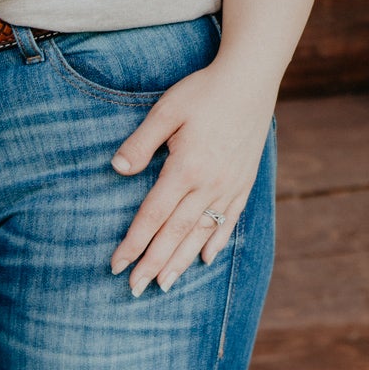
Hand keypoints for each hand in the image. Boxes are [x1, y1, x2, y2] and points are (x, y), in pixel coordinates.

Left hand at [108, 60, 276, 294]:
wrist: (251, 78)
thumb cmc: (204, 91)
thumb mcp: (166, 110)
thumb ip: (141, 143)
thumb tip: (118, 169)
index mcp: (186, 168)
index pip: (153, 216)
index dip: (134, 243)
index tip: (117, 265)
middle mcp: (209, 184)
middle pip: (174, 233)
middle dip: (153, 264)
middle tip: (135, 290)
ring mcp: (229, 186)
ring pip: (201, 233)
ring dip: (180, 262)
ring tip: (164, 285)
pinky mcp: (244, 182)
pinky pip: (228, 220)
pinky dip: (216, 242)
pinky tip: (204, 260)